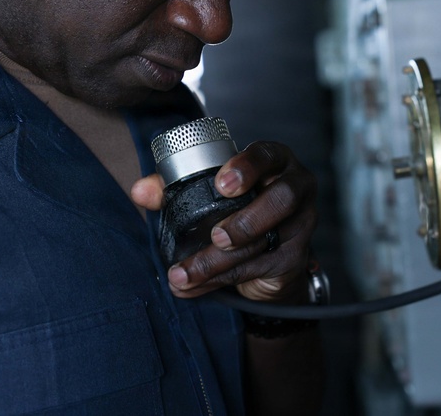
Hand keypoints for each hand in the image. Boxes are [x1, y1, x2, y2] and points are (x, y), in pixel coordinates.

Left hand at [130, 141, 317, 302]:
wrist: (263, 255)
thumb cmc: (236, 207)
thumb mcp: (207, 193)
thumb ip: (173, 189)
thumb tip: (140, 191)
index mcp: (274, 162)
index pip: (268, 156)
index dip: (247, 167)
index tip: (221, 185)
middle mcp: (295, 188)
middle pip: (282, 199)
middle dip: (247, 219)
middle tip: (216, 235)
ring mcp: (301, 224)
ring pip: (264, 241)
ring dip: (220, 260)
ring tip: (185, 272)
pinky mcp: (295, 258)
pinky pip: (257, 268)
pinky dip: (220, 279)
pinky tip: (194, 286)